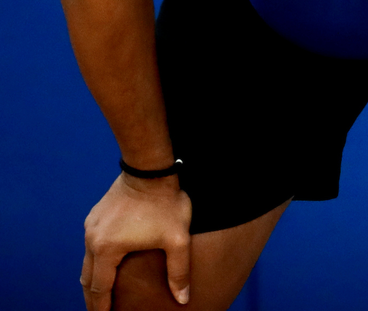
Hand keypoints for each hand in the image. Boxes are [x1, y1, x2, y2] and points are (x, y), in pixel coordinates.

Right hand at [81, 173, 191, 309]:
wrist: (152, 167)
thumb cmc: (165, 203)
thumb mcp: (176, 239)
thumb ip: (178, 271)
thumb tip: (183, 299)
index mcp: (107, 249)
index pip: (99, 289)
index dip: (101, 308)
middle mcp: (92, 239)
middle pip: (87, 279)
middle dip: (93, 299)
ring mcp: (92, 225)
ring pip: (87, 262)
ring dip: (93, 279)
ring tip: (100, 294)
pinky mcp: (96, 215)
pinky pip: (91, 245)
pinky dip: (95, 261)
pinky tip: (104, 265)